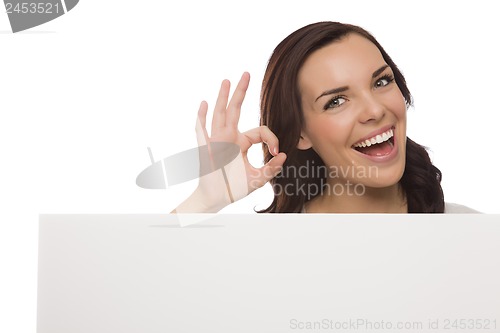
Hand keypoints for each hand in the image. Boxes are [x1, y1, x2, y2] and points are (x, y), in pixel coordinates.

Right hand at [177, 72, 286, 212]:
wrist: (215, 199)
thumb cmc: (233, 188)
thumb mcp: (258, 179)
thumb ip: (272, 168)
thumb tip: (284, 155)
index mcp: (241, 143)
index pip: (260, 130)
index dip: (272, 138)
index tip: (276, 152)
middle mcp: (229, 137)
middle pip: (235, 110)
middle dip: (241, 92)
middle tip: (246, 74)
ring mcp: (216, 141)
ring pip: (220, 114)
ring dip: (223, 97)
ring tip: (227, 81)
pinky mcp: (207, 149)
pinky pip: (202, 130)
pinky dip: (201, 117)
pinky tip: (203, 104)